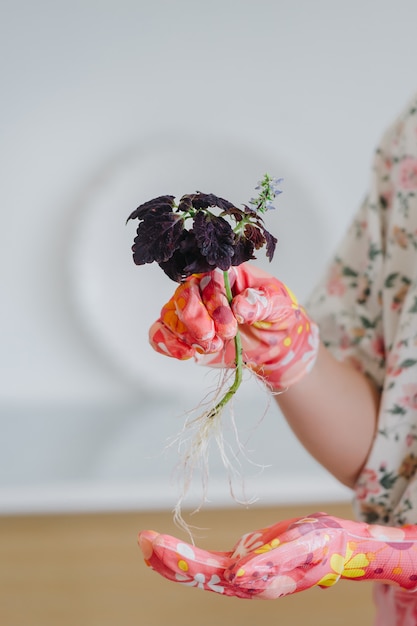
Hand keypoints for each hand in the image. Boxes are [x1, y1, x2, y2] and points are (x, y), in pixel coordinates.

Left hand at [138, 513, 416, 599]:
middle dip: (167, 560)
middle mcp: (244, 581)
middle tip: (141, 540)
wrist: (339, 545)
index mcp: (256, 581)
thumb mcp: (302, 547)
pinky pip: (209, 561)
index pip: (208, 574)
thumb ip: (271, 563)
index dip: (179, 560)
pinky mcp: (244, 559)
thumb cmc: (324, 544)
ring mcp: (242, 571)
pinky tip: (170, 549)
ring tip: (146, 542)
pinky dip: (187, 555)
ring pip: (199, 570)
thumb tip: (235, 573)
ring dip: (171, 558)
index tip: (154, 544)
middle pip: (197, 575)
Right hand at [149, 263, 318, 389]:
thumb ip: (261, 301)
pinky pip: (159, 334)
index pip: (207, 278)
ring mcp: (189, 311)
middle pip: (183, 296)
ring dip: (187, 336)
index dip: (214, 302)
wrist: (273, 343)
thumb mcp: (278, 303)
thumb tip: (240, 307)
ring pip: (170, 315)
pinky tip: (187, 353)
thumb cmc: (275, 314)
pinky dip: (168, 344)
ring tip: (212, 347)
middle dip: (197, 321)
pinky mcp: (182, 333)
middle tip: (217, 339)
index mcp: (223, 273)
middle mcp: (201, 288)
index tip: (231, 324)